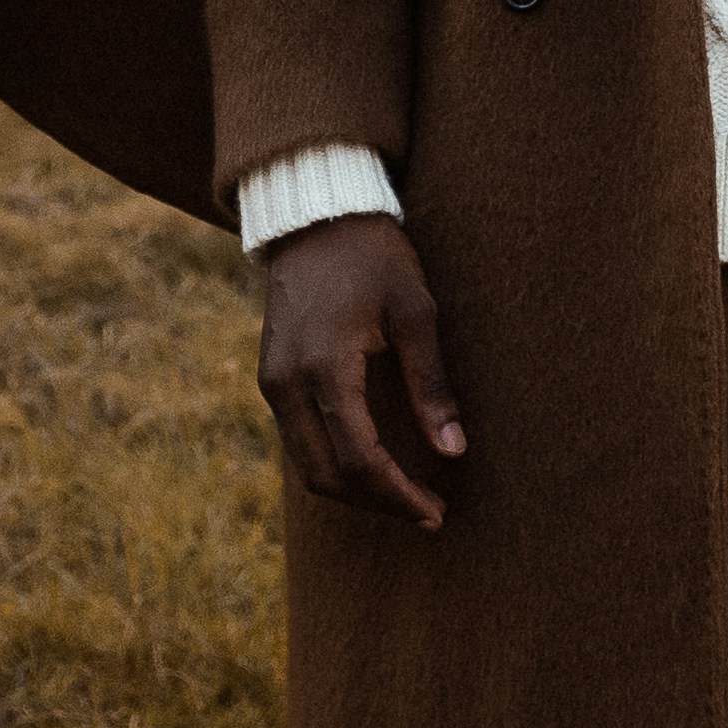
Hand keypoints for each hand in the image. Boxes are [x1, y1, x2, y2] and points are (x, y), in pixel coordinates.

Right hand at [256, 214, 469, 526]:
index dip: (399, 496)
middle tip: (427, 511)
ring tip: (404, 493)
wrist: (317, 215)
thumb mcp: (416, 312)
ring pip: (307, 465)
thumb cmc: (374, 257)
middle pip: (327, 476)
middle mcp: (287, 385)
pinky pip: (299, 441)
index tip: (436, 513)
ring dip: (354, 489)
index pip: (360, 460)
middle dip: (377, 502)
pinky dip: (334, 462)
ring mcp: (273, 384)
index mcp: (325, 369)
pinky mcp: (272, 378)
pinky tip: (373, 461)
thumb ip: (431, 385)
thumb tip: (454, 450)